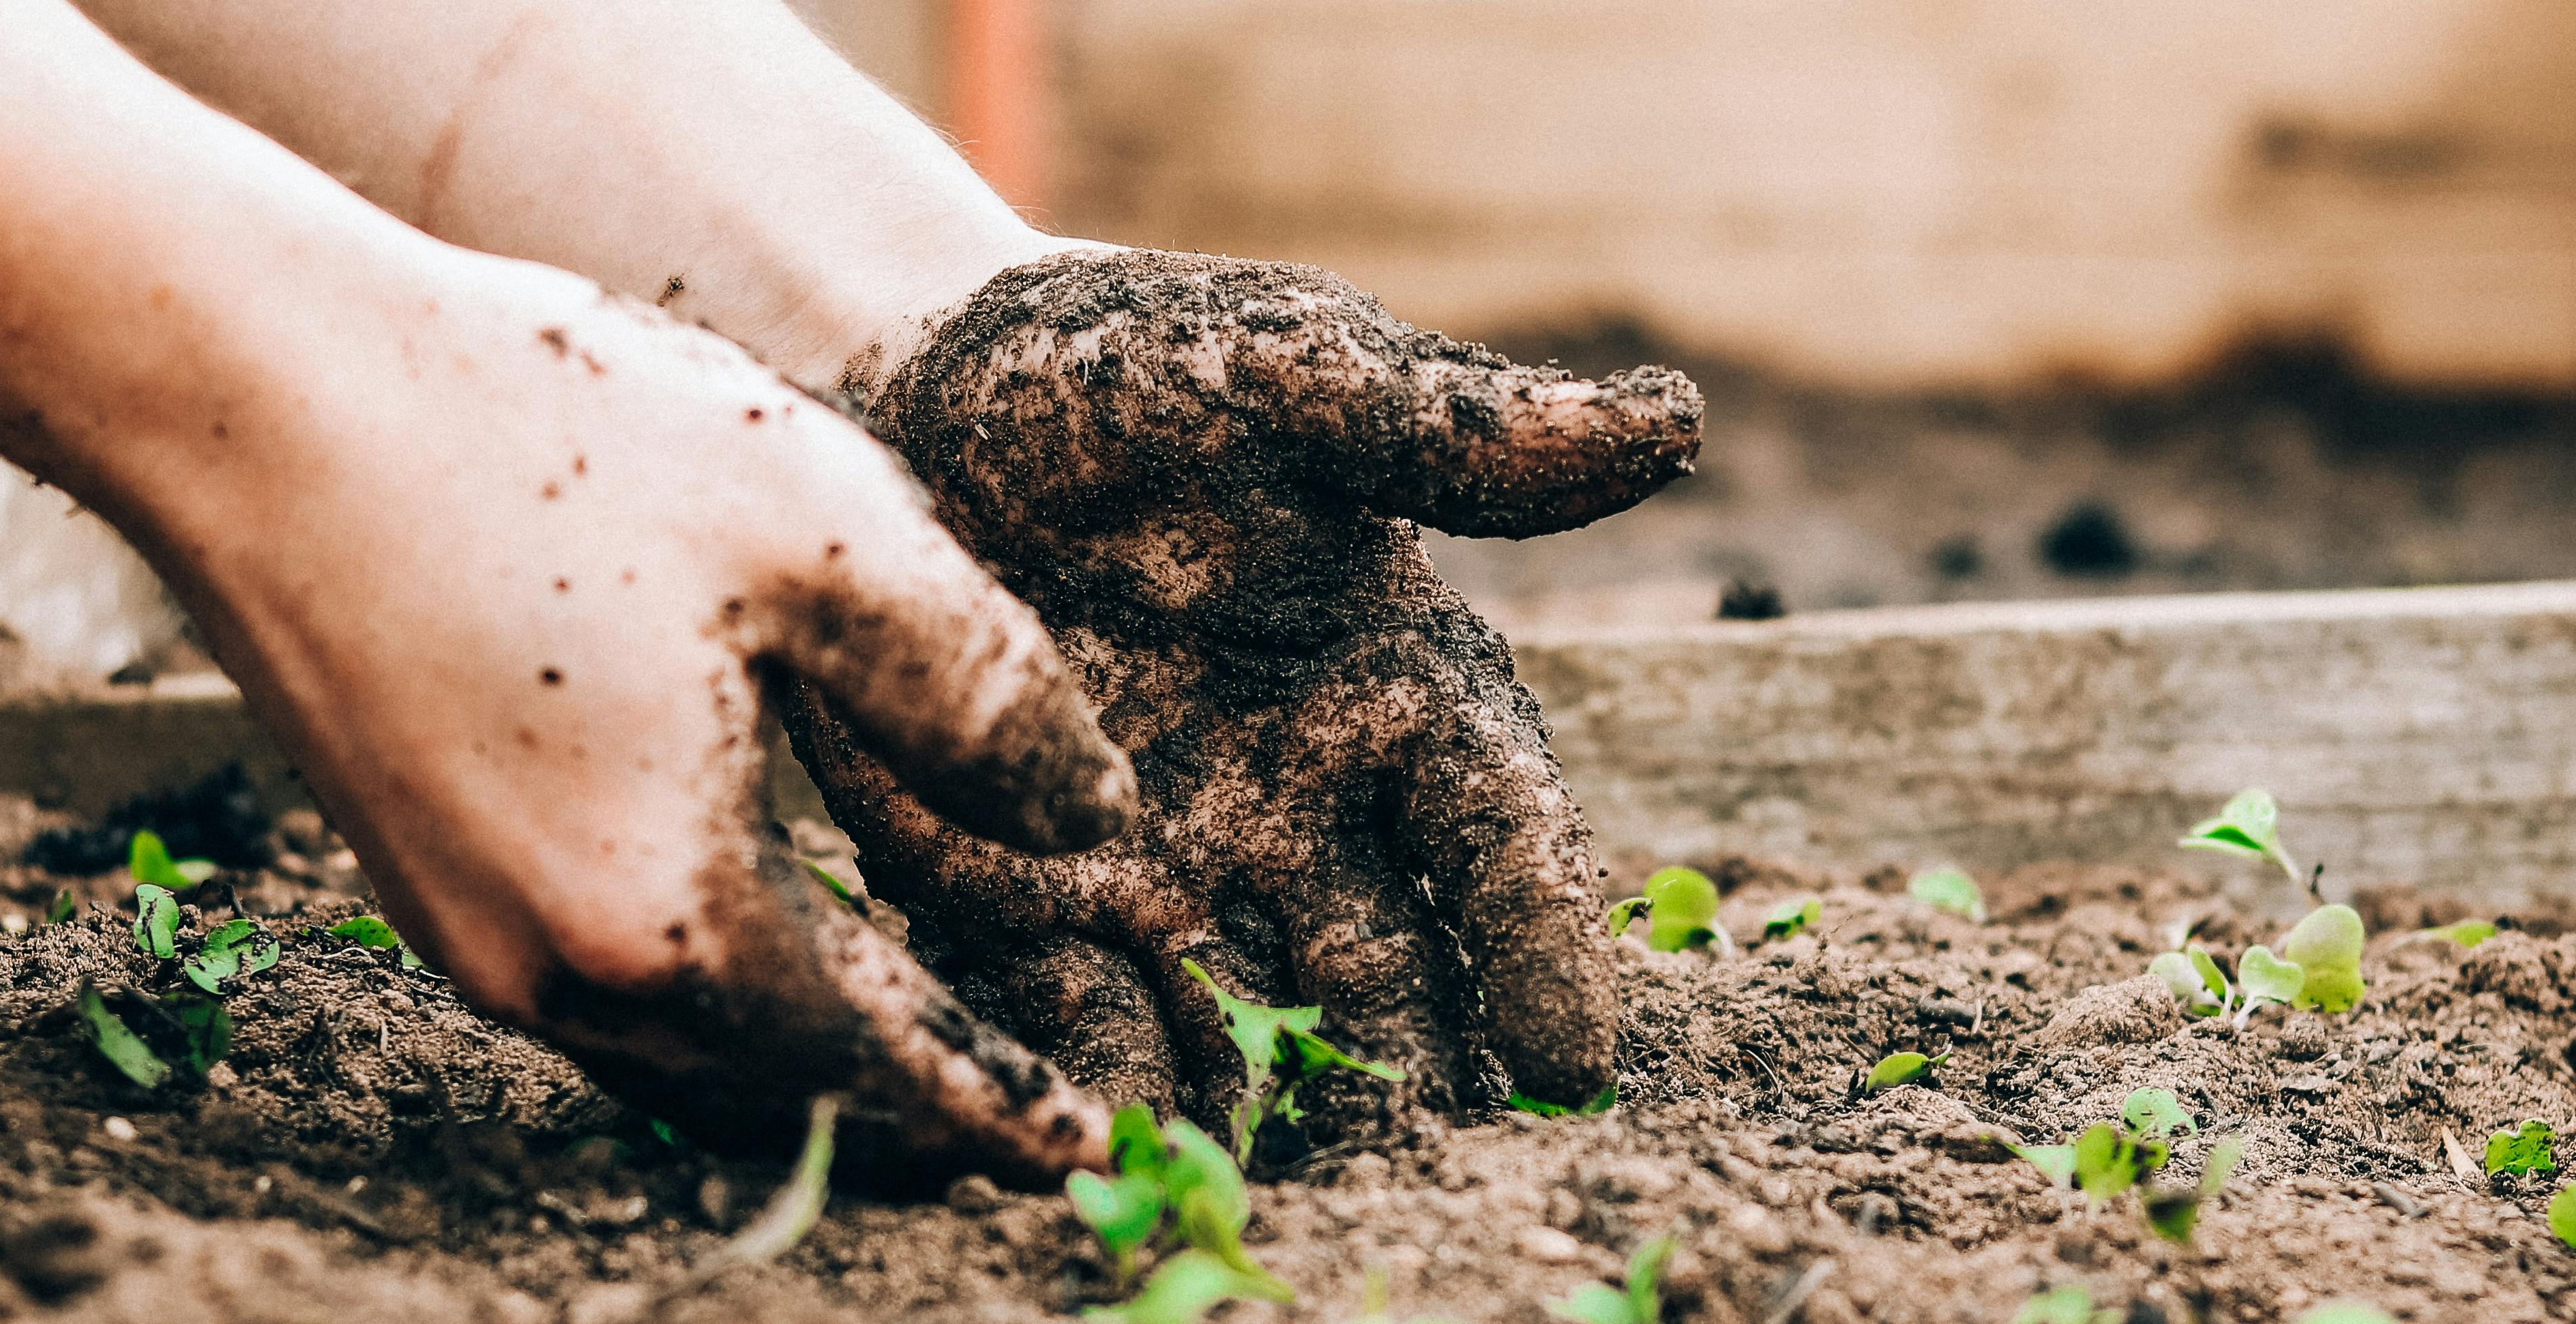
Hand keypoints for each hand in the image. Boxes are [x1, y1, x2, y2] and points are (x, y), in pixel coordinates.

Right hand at [105, 248, 1137, 1182]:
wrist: (259, 394)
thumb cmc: (547, 439)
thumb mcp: (832, 535)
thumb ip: (985, 698)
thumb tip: (1096, 820)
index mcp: (674, 914)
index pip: (885, 1064)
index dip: (1000, 1106)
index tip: (1089, 1151)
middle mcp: (556, 970)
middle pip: (779, 1091)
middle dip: (909, 1111)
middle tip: (1021, 1112)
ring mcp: (467, 935)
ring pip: (682, 1056)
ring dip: (804, 1059)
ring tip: (913, 1037)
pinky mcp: (418, 877)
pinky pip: (601, 988)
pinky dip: (708, 994)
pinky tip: (763, 931)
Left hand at [795, 249, 1700, 1142]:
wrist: (901, 381)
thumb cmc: (1120, 364)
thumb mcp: (1282, 370)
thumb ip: (1451, 427)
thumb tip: (1674, 423)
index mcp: (1396, 687)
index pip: (1499, 834)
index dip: (1541, 941)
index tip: (1576, 1055)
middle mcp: (1301, 805)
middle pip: (1389, 972)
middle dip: (1419, 1078)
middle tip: (1439, 1175)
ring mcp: (1166, 865)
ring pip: (1246, 1025)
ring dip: (1271, 1112)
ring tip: (1282, 1200)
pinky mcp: (1023, 894)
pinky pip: (1073, 1014)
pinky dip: (1097, 1084)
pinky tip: (1105, 1146)